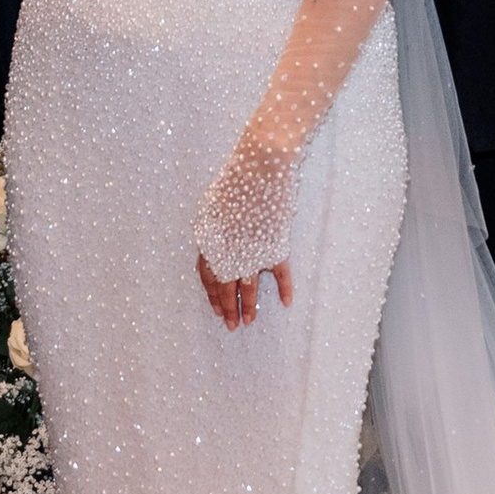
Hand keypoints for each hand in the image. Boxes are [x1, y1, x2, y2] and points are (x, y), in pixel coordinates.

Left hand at [195, 132, 298, 332]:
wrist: (260, 168)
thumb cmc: (236, 180)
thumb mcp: (213, 204)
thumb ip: (213, 227)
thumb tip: (213, 244)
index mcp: (210, 240)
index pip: (208, 276)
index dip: (212, 295)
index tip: (216, 309)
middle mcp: (228, 250)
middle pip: (226, 287)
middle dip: (228, 308)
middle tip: (231, 325)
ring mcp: (252, 251)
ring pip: (249, 287)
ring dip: (249, 307)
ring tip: (249, 322)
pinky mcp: (275, 246)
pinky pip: (281, 274)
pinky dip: (285, 289)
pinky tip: (286, 303)